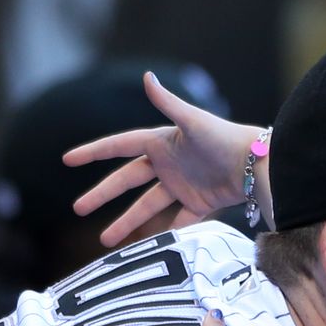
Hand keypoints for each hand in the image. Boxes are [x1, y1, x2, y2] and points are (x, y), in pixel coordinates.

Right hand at [63, 72, 265, 247]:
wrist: (257, 163)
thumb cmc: (225, 138)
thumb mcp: (193, 121)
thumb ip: (168, 102)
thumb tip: (147, 76)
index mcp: (160, 141)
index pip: (118, 146)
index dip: (93, 152)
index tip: (68, 160)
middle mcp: (167, 163)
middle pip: (126, 181)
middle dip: (102, 195)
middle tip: (78, 208)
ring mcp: (181, 185)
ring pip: (146, 206)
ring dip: (126, 222)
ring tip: (105, 241)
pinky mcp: (198, 203)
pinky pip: (177, 220)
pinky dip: (164, 232)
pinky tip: (147, 248)